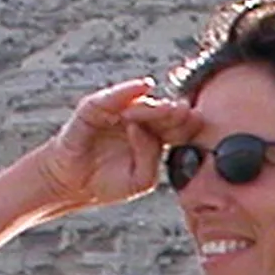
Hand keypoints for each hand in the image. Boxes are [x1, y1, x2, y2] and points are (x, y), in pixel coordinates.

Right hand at [30, 78, 192, 210]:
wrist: (74, 186)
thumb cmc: (110, 182)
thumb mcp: (141, 179)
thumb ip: (151, 158)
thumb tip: (145, 130)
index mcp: (155, 137)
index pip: (175, 128)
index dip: (188, 125)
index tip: (200, 123)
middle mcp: (138, 120)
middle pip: (162, 113)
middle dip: (176, 113)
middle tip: (187, 113)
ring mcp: (116, 113)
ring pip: (141, 104)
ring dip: (156, 105)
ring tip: (168, 108)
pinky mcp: (94, 110)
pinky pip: (111, 99)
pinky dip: (126, 91)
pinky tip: (141, 88)